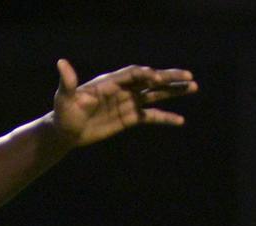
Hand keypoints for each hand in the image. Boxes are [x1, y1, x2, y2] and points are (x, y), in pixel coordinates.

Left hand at [51, 60, 196, 146]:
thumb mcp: (65, 98)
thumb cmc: (64, 113)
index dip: (146, 75)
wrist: (65, 131)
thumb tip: (61, 63)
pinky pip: (151, 116)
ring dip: (174, 91)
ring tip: (193, 87)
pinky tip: (180, 120)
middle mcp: (123, 89)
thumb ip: (68, 82)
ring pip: (155, 94)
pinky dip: (165, 118)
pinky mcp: (130, 118)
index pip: (133, 74)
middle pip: (150, 80)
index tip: (157, 79)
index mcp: (111, 82)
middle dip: (168, 78)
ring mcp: (128, 102)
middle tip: (189, 76)